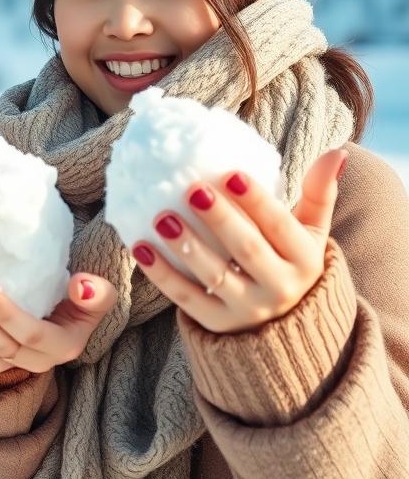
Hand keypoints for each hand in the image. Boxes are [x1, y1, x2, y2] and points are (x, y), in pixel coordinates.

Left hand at [132, 148, 347, 333]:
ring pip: (213, 277)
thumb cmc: (288, 260)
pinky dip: (161, 274)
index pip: (281, 227)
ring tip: (161, 217)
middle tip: (191, 188)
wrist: (284, 328)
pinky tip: (140, 247)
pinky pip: (186, 299)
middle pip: (247, 250)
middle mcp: (280, 289)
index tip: (230, 172)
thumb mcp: (310, 233)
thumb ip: (319, 193)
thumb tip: (337, 150)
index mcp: (305, 260)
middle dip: (220, 219)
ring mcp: (247, 310)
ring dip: (185, 246)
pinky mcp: (217, 324)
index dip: (257, 201)